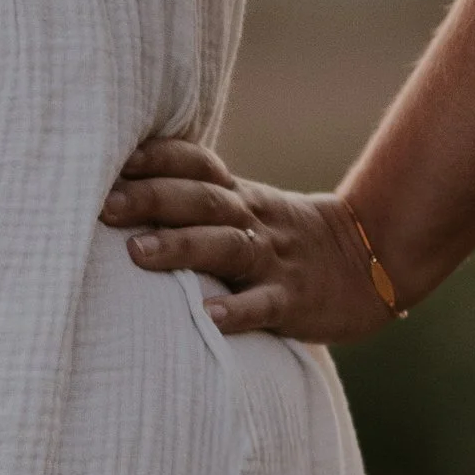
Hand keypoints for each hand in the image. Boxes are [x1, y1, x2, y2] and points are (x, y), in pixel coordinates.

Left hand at [101, 138, 397, 345]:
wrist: (370, 262)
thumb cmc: (282, 238)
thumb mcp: (246, 207)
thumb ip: (194, 198)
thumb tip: (116, 188)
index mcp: (238, 195)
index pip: (196, 162)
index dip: (157, 157)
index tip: (112, 158)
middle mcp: (253, 220)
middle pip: (202, 200)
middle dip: (152, 199)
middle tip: (104, 205)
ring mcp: (274, 260)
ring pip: (227, 247)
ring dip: (181, 247)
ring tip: (136, 254)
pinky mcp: (293, 301)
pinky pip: (263, 305)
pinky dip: (236, 310)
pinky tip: (208, 317)